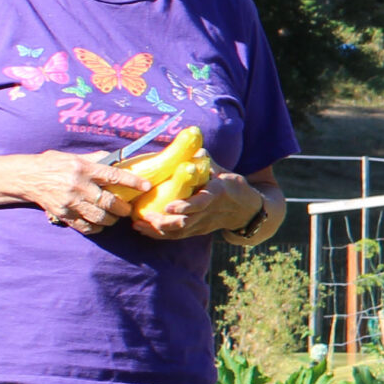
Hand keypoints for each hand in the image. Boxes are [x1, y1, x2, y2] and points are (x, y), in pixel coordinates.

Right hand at [22, 151, 136, 234]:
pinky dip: (96, 228)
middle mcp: (78, 186)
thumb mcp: (75, 157)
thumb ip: (97, 159)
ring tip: (114, 216)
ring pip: (99, 217)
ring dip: (111, 219)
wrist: (26, 177)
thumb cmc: (53, 164)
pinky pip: (85, 227)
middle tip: (128, 209)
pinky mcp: (62, 215)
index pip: (113, 176)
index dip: (132, 182)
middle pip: (109, 202)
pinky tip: (99, 224)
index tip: (146, 186)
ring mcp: (70, 202)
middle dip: (123, 208)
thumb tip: (120, 160)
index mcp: (83, 168)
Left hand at [131, 171, 264, 242]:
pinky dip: (159, 234)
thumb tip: (195, 147)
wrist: (247, 211)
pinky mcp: (197, 231)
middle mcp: (209, 213)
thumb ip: (207, 161)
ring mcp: (202, 224)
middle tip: (145, 216)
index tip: (169, 207)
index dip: (185, 207)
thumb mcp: (224, 172)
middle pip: (185, 223)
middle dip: (164, 222)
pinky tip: (142, 229)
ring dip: (157, 230)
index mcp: (217, 195)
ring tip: (137, 224)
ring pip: (178, 232)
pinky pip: (176, 236)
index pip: (201, 203)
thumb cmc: (232, 186)